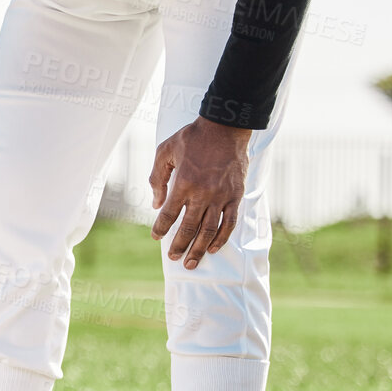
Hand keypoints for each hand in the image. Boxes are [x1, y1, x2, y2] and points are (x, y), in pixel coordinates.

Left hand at [149, 117, 251, 269]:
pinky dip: (221, 237)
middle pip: (189, 227)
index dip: (161, 228)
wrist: (225, 128)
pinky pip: (229, 222)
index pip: (169, 214)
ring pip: (209, 230)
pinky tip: (213, 247)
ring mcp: (221, 196)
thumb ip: (157, 178)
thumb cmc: (192, 138)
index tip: (156, 237)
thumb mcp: (165, 151)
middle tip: (174, 257)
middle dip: (180, 245)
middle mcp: (202, 193)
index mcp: (183, 182)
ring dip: (199, 248)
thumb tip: (156, 203)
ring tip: (192, 262)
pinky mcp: (236, 196)